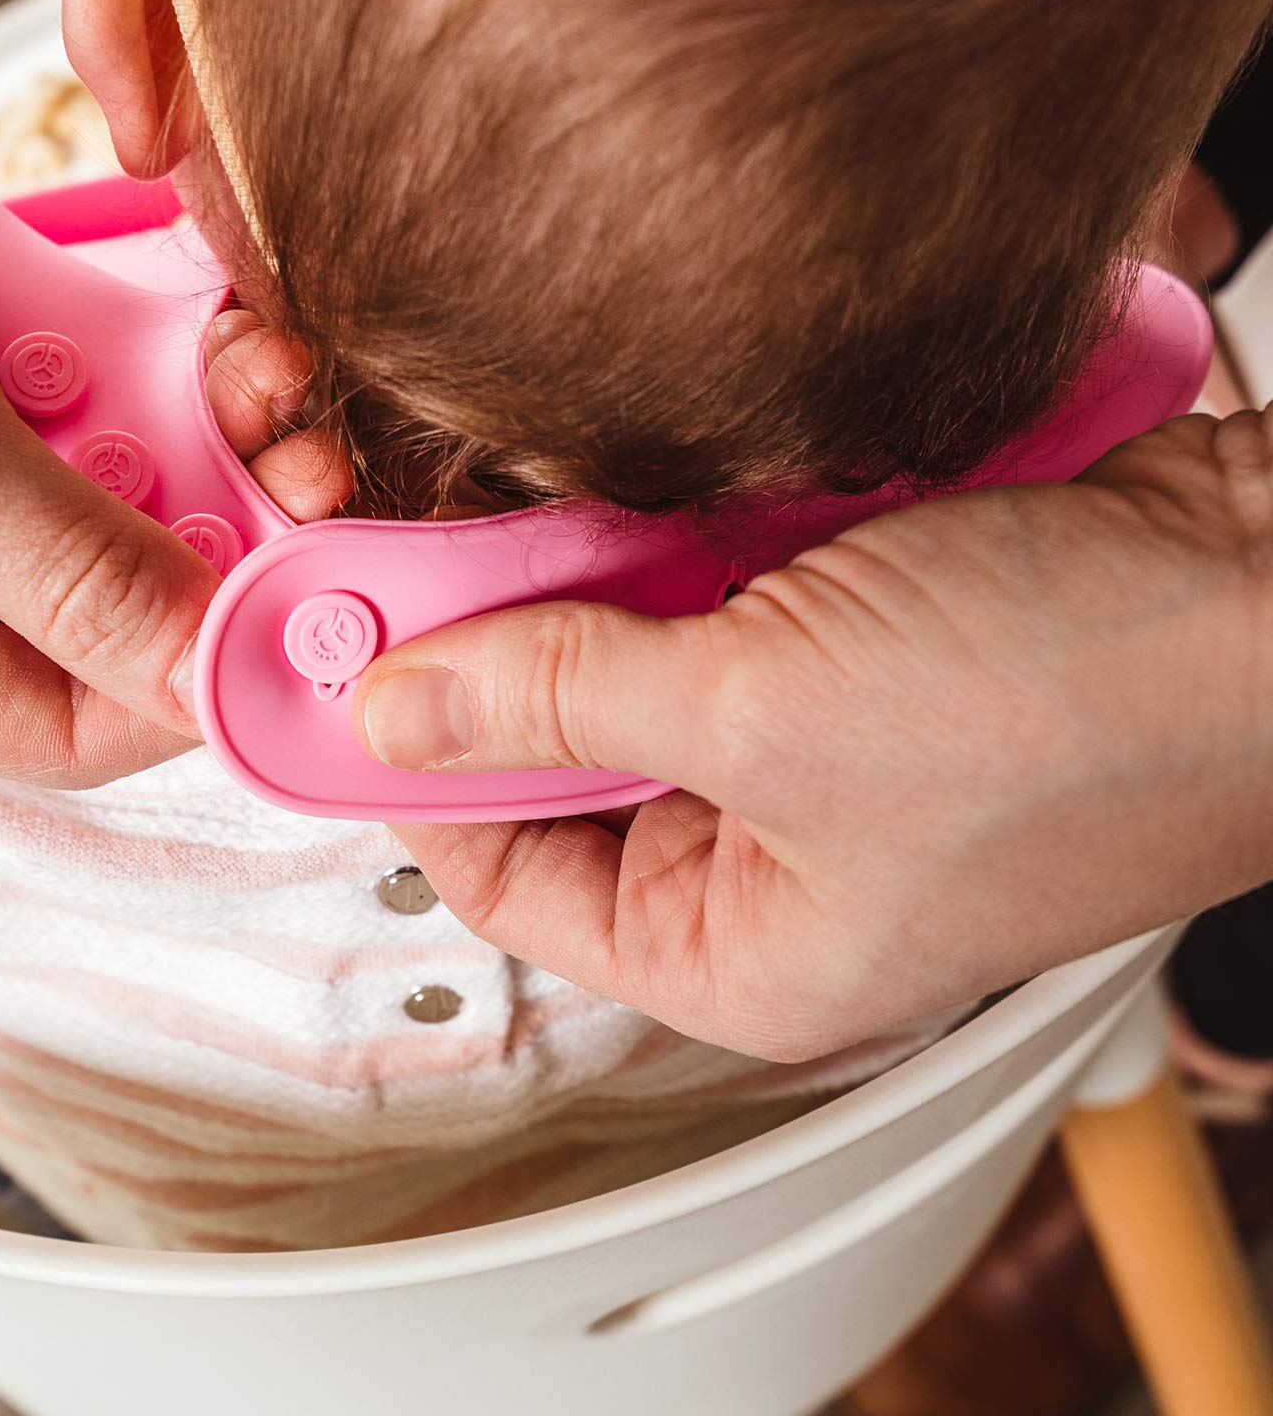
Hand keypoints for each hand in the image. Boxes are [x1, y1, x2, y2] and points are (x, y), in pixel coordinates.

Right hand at [0, 0, 322, 783]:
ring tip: (249, 360)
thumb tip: (212, 670)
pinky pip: (106, 380)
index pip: (68, 727)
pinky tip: (198, 310)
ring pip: (128, 488)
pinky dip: (161, 349)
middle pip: (112, 608)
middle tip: (306, 455)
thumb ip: (68, 565)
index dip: (204, 682)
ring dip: (206, 428)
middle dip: (217, 537)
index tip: (326, 613)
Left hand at [355, 411, 1272, 1058]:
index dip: (407, 769)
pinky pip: (728, 583)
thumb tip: (391, 705)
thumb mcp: (762, 710)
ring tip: (559, 490)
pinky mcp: (870, 631)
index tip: (331, 657)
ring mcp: (825, 739)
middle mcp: (775, 859)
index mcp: (740, 950)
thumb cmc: (1085, 704)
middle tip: (426, 535)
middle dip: (502, 645)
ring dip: (603, 569)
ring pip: (637, 652)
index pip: (501, 875)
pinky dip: (696, 522)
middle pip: (560, 755)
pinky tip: (678, 465)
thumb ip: (556, 696)